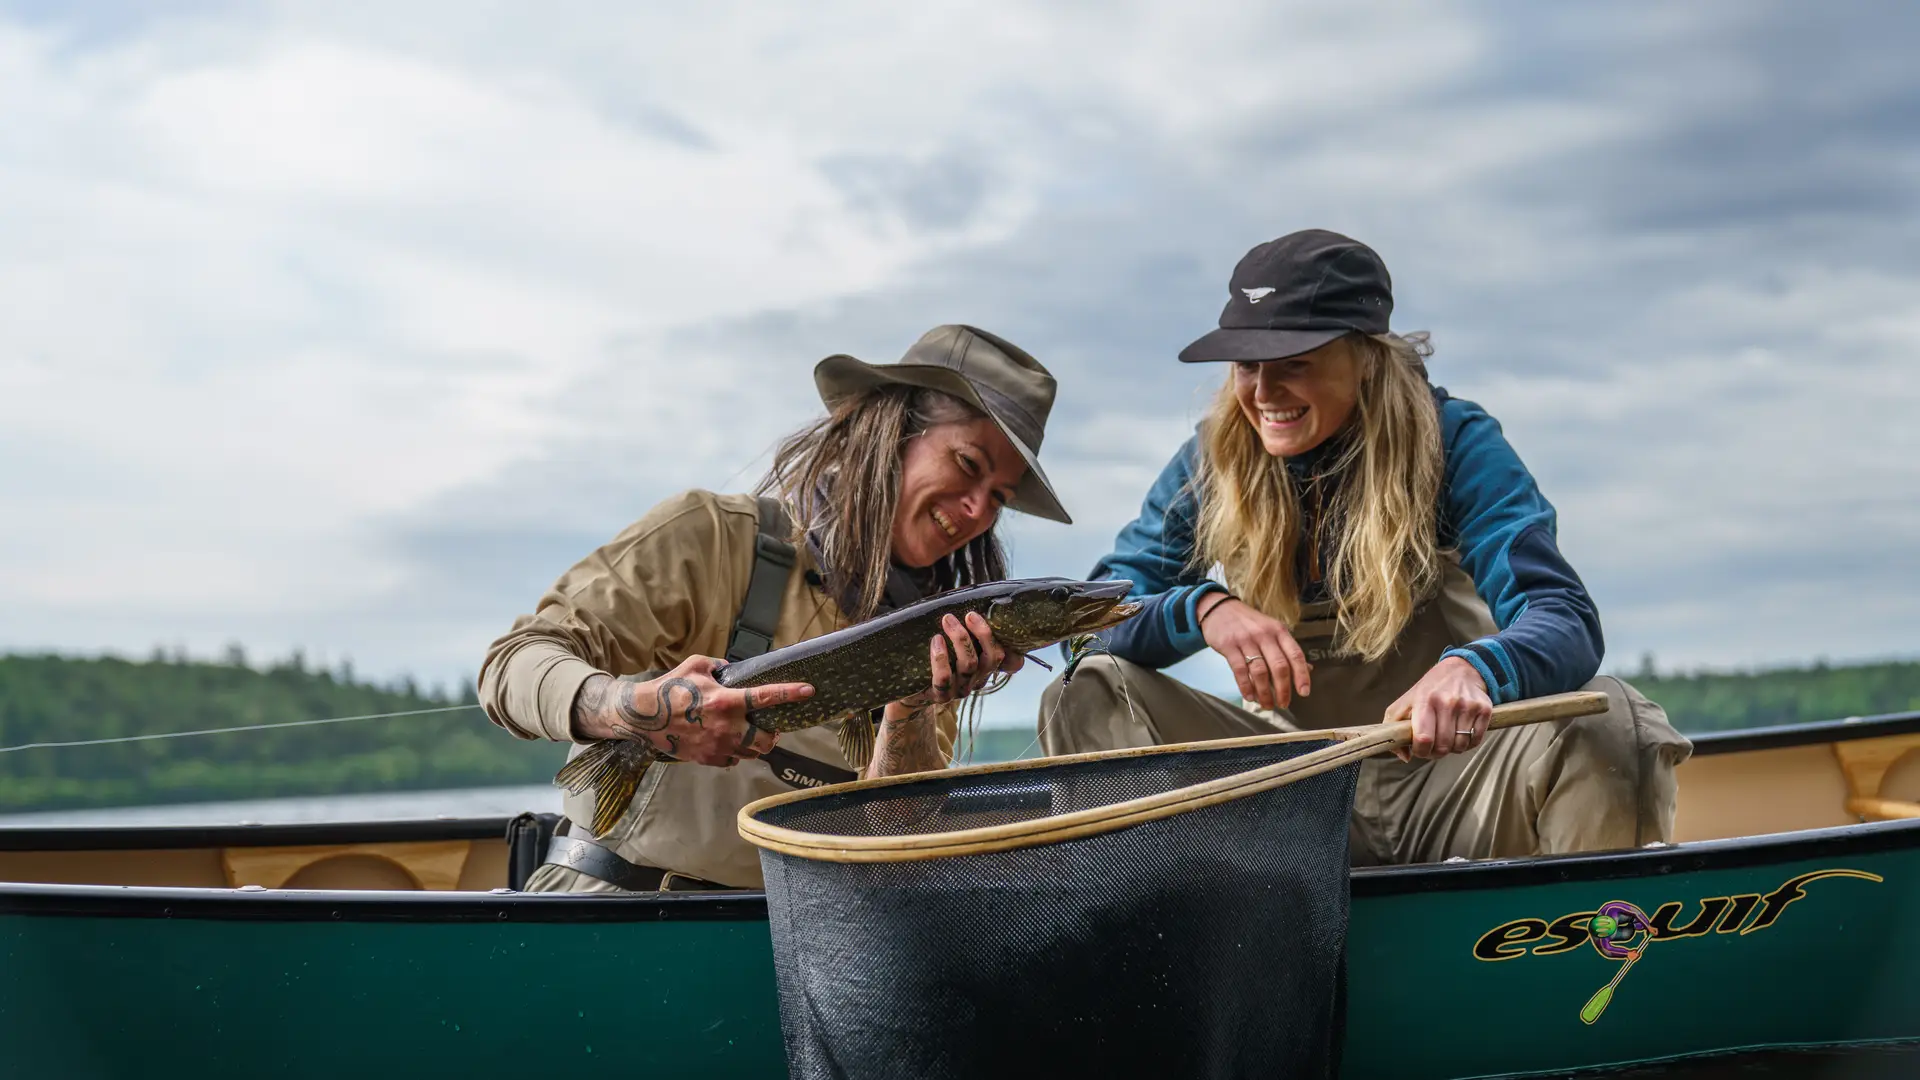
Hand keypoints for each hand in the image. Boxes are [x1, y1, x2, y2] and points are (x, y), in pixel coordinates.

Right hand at [572, 656, 812, 767]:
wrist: (644, 717)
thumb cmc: (670, 687)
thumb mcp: (695, 665)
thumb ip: (719, 666)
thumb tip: (732, 669)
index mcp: (726, 701)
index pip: (766, 697)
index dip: (791, 693)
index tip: (809, 691)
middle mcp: (727, 727)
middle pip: (766, 741)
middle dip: (773, 735)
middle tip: (770, 728)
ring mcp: (718, 746)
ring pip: (751, 753)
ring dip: (754, 745)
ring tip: (748, 734)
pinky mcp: (707, 759)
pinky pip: (732, 760)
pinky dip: (734, 752)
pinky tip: (727, 742)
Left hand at [896, 611, 1025, 708]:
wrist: (908, 688)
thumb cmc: (933, 658)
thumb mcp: (952, 643)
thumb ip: (964, 626)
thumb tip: (966, 594)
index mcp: (984, 668)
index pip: (1006, 660)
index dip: (1002, 642)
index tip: (981, 619)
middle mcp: (976, 680)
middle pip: (991, 658)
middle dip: (982, 633)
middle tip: (967, 614)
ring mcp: (959, 690)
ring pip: (969, 665)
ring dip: (960, 639)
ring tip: (948, 619)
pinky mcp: (940, 696)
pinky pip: (944, 679)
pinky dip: (941, 658)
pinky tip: (936, 640)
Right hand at [1197, 594, 1310, 710]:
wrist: (1219, 608)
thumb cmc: (1249, 623)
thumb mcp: (1272, 630)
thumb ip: (1287, 649)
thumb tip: (1308, 669)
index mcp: (1279, 631)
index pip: (1296, 655)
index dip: (1302, 675)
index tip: (1304, 692)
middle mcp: (1265, 634)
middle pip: (1279, 666)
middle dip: (1283, 689)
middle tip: (1284, 703)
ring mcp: (1246, 640)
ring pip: (1260, 671)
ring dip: (1265, 692)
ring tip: (1267, 704)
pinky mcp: (1229, 645)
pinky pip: (1240, 670)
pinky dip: (1246, 686)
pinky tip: (1250, 697)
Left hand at [1383, 656, 1491, 761]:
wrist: (1459, 670)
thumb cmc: (1429, 690)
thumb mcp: (1405, 702)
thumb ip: (1394, 727)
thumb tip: (1405, 756)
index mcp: (1424, 700)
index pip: (1424, 739)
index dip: (1421, 751)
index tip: (1420, 748)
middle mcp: (1447, 702)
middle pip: (1443, 746)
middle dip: (1436, 752)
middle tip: (1434, 744)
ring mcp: (1468, 705)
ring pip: (1460, 746)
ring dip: (1452, 748)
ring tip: (1447, 736)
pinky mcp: (1484, 709)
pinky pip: (1476, 741)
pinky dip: (1467, 743)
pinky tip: (1460, 733)